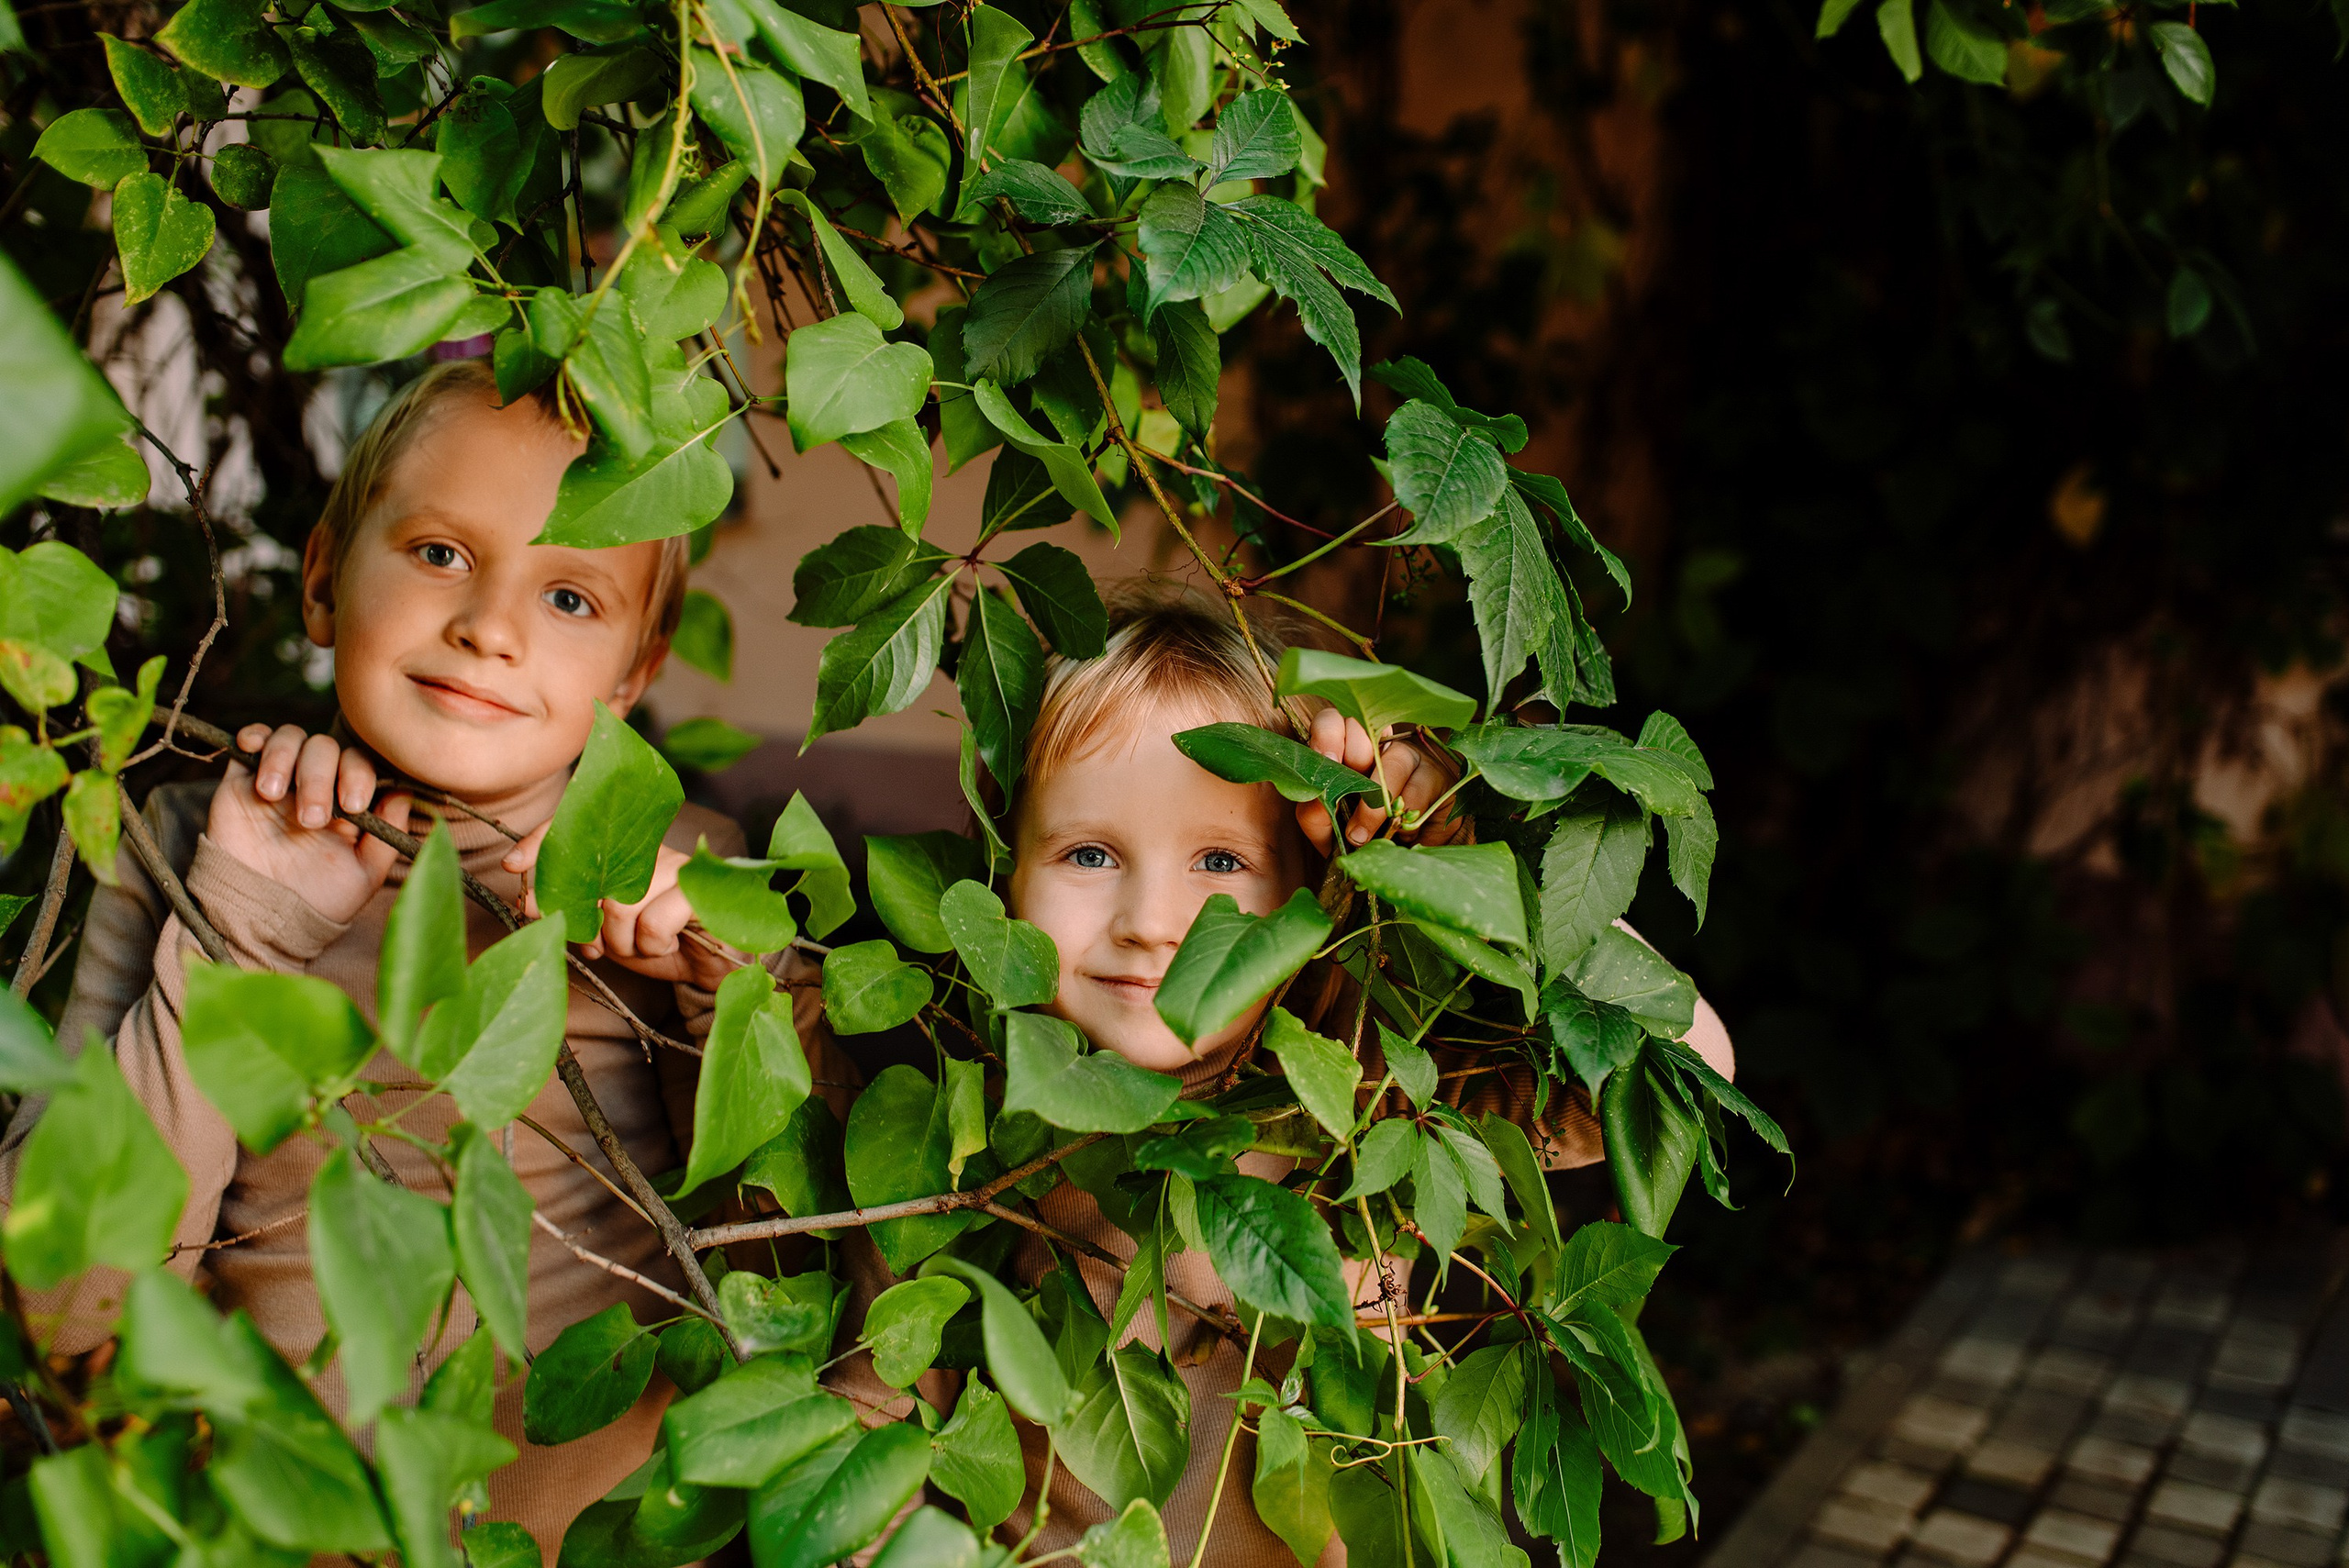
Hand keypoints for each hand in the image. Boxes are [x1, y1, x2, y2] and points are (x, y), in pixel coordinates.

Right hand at [207, 725, 412, 925]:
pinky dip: (256, 735)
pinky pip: (251, 740)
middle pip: (325, 748)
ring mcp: (280, 782)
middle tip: (310, 819)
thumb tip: (406, 790)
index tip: (352, 805)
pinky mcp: (242, 781)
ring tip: (275, 795)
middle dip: (319, 777)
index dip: (358, 774)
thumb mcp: (366, 872)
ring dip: (286, 759)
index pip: (359, 764)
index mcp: (346, 803)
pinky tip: (254, 748)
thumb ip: (388, 831)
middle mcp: (315, 787)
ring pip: (291, 739)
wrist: (263, 920)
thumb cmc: (318, 901)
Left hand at [503, 825, 742, 989]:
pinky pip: (653, 921)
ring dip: (623, 940)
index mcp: (629, 853)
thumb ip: (574, 911)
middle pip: (595, 878)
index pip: (582, 831)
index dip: (545, 843)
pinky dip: (653, 944)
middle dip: (582, 919)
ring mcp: (681, 868)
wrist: (708, 973)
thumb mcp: (604, 930)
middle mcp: (654, 852)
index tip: (513, 866)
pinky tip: (670, 945)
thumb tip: (527, 902)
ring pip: (621, 903)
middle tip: (590, 944)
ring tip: (640, 946)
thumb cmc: (655, 945)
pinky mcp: (704, 892)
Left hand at [1297, 709, 1471, 854]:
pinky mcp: (1436, 776)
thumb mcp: (1328, 830)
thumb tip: (1318, 799)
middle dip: (1354, 758)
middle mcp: (1376, 745)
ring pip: (1394, 761)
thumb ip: (1314, 815)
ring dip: (1374, 804)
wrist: (1401, 858)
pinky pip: (1417, 791)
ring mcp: (1409, 756)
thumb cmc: (1359, 837)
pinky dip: (1402, 817)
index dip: (1328, 734)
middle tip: (1347, 795)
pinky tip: (1396, 833)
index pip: (1333, 721)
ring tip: (1360, 836)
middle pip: (1364, 727)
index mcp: (1342, 750)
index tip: (1328, 759)